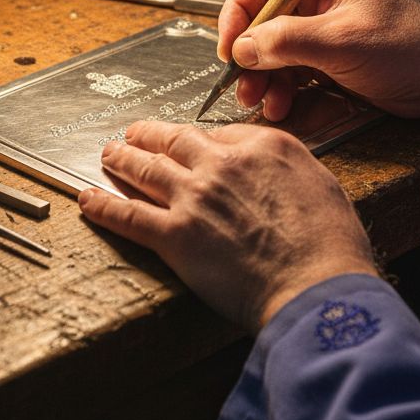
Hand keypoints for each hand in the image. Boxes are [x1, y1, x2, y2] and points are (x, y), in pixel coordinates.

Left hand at [78, 120, 378, 331]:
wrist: (318, 287)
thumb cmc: (331, 247)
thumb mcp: (321, 184)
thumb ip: (287, 168)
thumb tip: (269, 172)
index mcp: (264, 145)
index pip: (219, 133)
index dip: (198, 139)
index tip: (188, 142)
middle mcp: (223, 163)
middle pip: (173, 141)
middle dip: (148, 135)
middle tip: (133, 134)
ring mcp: (194, 197)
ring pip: (145, 169)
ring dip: (122, 159)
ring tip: (108, 154)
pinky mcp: (174, 236)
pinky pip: (127, 215)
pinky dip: (102, 206)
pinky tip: (87, 200)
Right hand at [218, 0, 419, 135]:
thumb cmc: (411, 47)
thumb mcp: (340, 41)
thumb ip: (285, 41)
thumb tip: (241, 48)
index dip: (238, 12)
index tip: (229, 46)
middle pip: (265, 18)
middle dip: (250, 53)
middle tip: (241, 83)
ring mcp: (327, 26)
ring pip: (276, 48)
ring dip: (264, 76)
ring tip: (261, 102)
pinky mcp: (333, 55)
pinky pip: (294, 68)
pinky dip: (284, 87)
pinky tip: (281, 106)